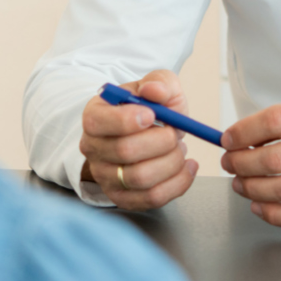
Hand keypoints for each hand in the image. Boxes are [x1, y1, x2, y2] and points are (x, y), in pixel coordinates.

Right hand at [79, 70, 198, 209]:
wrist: (148, 134)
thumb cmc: (149, 108)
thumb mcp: (156, 85)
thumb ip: (159, 82)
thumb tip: (155, 91)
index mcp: (94, 115)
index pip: (98, 122)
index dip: (127, 120)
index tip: (152, 115)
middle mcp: (92, 148)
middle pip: (125, 151)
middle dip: (161, 141)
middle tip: (174, 132)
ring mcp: (105, 176)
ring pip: (141, 178)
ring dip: (172, 162)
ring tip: (179, 148)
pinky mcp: (122, 197)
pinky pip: (152, 198)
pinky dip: (178, 183)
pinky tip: (187, 167)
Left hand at [220, 94, 280, 227]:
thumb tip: (244, 136)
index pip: (274, 122)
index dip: (243, 133)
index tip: (228, 139)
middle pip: (274, 159)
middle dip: (241, 163)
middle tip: (230, 163)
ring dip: (252, 188)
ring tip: (240, 182)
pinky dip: (272, 214)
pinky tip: (259, 205)